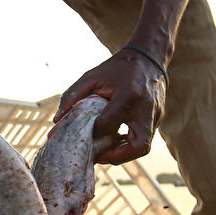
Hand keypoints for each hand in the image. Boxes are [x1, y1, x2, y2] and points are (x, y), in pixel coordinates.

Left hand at [56, 47, 166, 164]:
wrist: (148, 57)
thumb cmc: (117, 68)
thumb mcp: (92, 77)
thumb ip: (72, 96)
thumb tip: (57, 121)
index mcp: (128, 96)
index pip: (108, 125)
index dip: (94, 132)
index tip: (83, 134)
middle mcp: (145, 109)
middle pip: (138, 146)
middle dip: (118, 157)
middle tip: (100, 157)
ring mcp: (155, 115)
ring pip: (144, 147)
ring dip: (125, 154)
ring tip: (107, 153)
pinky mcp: (158, 118)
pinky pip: (145, 138)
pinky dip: (130, 144)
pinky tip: (116, 142)